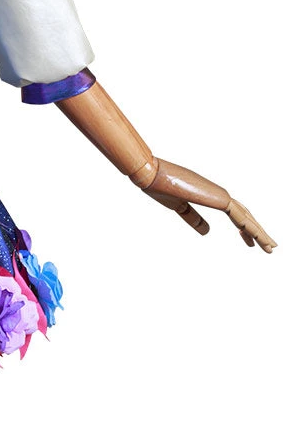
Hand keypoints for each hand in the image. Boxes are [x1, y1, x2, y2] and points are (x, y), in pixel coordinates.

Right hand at [140, 158, 276, 252]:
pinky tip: (259, 239)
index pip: (233, 212)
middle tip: (270, 246)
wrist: (151, 174)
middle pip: (244, 214)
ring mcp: (219, 194)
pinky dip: (252, 229)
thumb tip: (208, 232)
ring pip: (246, 216)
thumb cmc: (160, 187)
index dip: (244, 228)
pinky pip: (240, 217)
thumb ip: (194, 218)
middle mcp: (216, 192)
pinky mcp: (218, 198)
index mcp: (207, 194)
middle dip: (257, 231)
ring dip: (260, 232)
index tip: (249, 241)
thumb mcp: (179, 208)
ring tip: (271, 247)